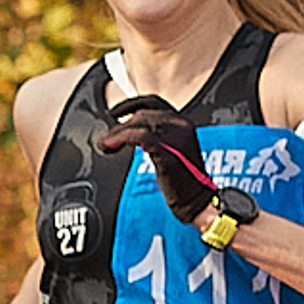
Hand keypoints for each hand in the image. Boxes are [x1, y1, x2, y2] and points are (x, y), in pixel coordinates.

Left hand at [100, 93, 215, 226]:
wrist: (198, 200)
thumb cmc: (184, 182)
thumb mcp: (172, 152)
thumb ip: (155, 139)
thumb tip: (129, 134)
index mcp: (182, 123)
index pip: (152, 102)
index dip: (130, 105)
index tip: (114, 112)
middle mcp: (180, 125)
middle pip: (142, 114)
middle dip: (120, 126)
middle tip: (107, 139)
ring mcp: (175, 137)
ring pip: (137, 123)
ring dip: (116, 134)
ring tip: (105, 144)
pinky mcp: (167, 150)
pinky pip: (137, 135)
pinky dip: (119, 138)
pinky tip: (110, 146)